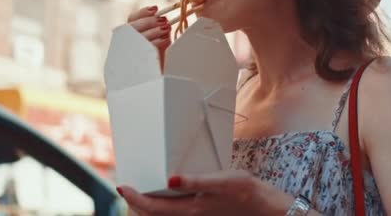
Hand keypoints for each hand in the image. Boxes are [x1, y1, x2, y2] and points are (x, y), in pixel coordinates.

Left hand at [117, 170, 293, 215]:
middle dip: (137, 203)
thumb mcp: (224, 181)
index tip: (122, 185)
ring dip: (149, 205)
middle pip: (154, 214)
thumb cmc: (248, 193)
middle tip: (127, 187)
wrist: (267, 208)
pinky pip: (175, 212)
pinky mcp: (204, 213)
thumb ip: (197, 180)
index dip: (134, 198)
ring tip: (141, 190)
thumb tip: (169, 179)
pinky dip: (164, 205)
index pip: (152, 208)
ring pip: (164, 215)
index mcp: (191, 209)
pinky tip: (168, 193)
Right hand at [127, 6, 170, 68]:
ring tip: (167, 29)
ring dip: (154, 30)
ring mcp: (128, 53)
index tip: (155, 8)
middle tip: (164, 20)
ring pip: (137, 37)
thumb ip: (159, 29)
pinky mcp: (134, 63)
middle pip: (132, 26)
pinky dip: (155, 42)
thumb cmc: (159, 60)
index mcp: (131, 35)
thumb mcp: (161, 41)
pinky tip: (165, 40)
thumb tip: (164, 18)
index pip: (132, 18)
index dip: (143, 12)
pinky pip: (142, 49)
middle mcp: (125, 43)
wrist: (158, 79)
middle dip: (150, 21)